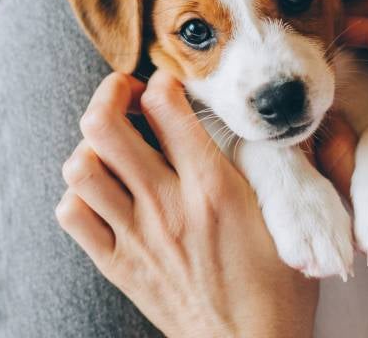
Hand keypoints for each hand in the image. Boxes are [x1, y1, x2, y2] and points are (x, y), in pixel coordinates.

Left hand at [55, 71, 316, 337]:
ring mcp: (136, 236)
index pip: (166, 106)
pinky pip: (72, 215)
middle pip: (104, 125)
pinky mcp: (118, 265)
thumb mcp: (294, 220)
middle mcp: (167, 205)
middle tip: (127, 96)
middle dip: (110, 94)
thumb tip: (288, 125)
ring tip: (114, 147)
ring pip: (80, 168)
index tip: (171, 85)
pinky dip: (79, 195)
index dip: (162, 80)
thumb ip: (292, 166)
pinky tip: (105, 193)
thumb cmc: (279, 288)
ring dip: (92, 147)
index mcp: (214, 187)